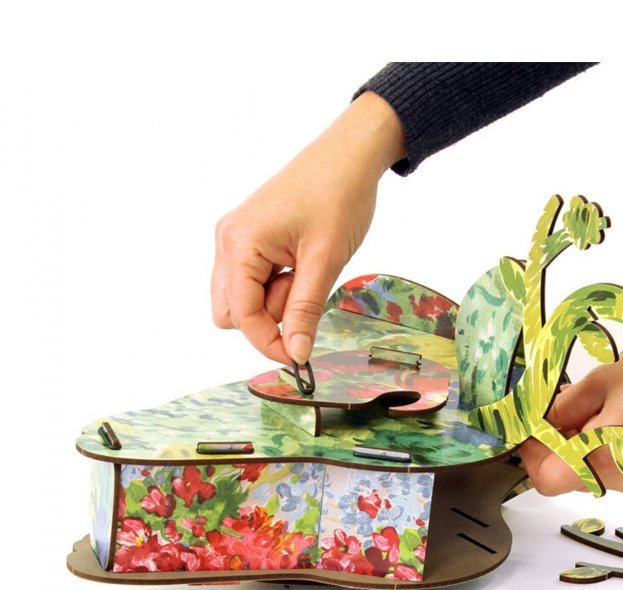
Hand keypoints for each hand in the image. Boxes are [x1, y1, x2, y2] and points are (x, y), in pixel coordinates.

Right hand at [211, 92, 404, 363]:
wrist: (349, 155)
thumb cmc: (338, 196)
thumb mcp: (324, 262)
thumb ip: (304, 311)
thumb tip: (295, 354)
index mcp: (239, 244)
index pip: (241, 315)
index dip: (268, 341)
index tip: (299, 357)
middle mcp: (228, 241)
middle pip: (233, 311)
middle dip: (269, 316)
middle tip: (305, 292)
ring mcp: (236, 239)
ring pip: (243, 298)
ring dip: (275, 301)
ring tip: (306, 271)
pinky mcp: (251, 238)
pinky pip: (254, 280)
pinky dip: (277, 285)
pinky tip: (300, 264)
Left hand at [519, 304, 622, 493]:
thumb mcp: (598, 383)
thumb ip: (559, 410)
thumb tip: (532, 422)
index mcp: (607, 460)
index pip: (545, 478)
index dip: (529, 452)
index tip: (525, 425)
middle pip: (565, 476)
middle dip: (550, 445)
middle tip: (549, 408)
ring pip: (586, 470)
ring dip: (573, 443)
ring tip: (582, 403)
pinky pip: (610, 464)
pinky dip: (596, 444)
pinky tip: (604, 412)